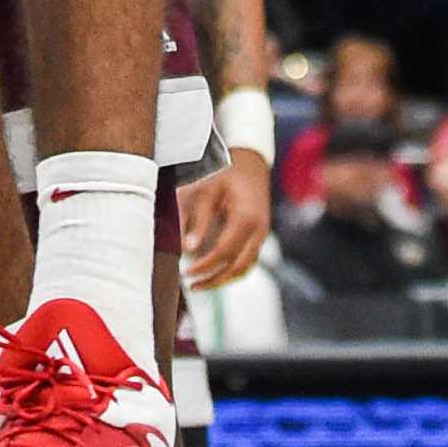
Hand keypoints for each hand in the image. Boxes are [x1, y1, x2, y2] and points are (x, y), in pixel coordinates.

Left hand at [178, 147, 271, 289]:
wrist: (250, 160)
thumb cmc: (226, 171)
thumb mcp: (207, 190)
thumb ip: (198, 219)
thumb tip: (188, 249)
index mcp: (246, 218)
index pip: (224, 253)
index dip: (204, 266)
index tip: (186, 273)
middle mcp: (258, 230)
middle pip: (238, 268)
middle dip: (214, 280)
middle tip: (191, 285)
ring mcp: (261, 234)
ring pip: (245, 268)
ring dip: (223, 279)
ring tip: (200, 284)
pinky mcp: (259, 236)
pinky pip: (248, 261)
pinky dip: (232, 271)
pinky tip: (214, 272)